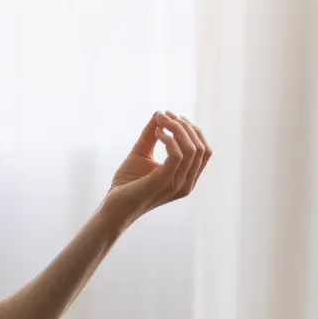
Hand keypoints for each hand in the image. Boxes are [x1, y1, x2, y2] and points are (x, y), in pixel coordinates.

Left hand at [100, 110, 212, 226]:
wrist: (113, 206)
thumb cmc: (128, 183)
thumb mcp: (141, 153)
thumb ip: (151, 135)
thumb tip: (159, 113)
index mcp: (187, 177)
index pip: (204, 151)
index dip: (192, 130)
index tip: (172, 115)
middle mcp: (187, 183)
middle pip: (201, 148)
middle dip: (184, 126)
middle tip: (164, 115)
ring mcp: (177, 185)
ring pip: (191, 150)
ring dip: (177, 129)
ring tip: (159, 121)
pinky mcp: (162, 183)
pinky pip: (176, 157)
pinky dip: (169, 140)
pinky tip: (157, 133)